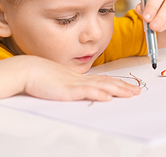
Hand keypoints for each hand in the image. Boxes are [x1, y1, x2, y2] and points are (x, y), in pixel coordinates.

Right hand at [24, 57, 141, 100]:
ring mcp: (75, 84)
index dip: (118, 84)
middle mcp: (80, 80)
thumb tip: (80, 90)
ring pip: (101, 87)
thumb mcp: (60, 80)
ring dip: (117, 90)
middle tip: (137, 91)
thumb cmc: (40, 76)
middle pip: (107, 83)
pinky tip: (107, 97)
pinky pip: (86, 92)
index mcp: (79, 78)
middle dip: (123, 88)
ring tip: (130, 94)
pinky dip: (98, 94)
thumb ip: (71, 85)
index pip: (103, 81)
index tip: (129, 87)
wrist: (28, 70)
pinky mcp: (68, 90)